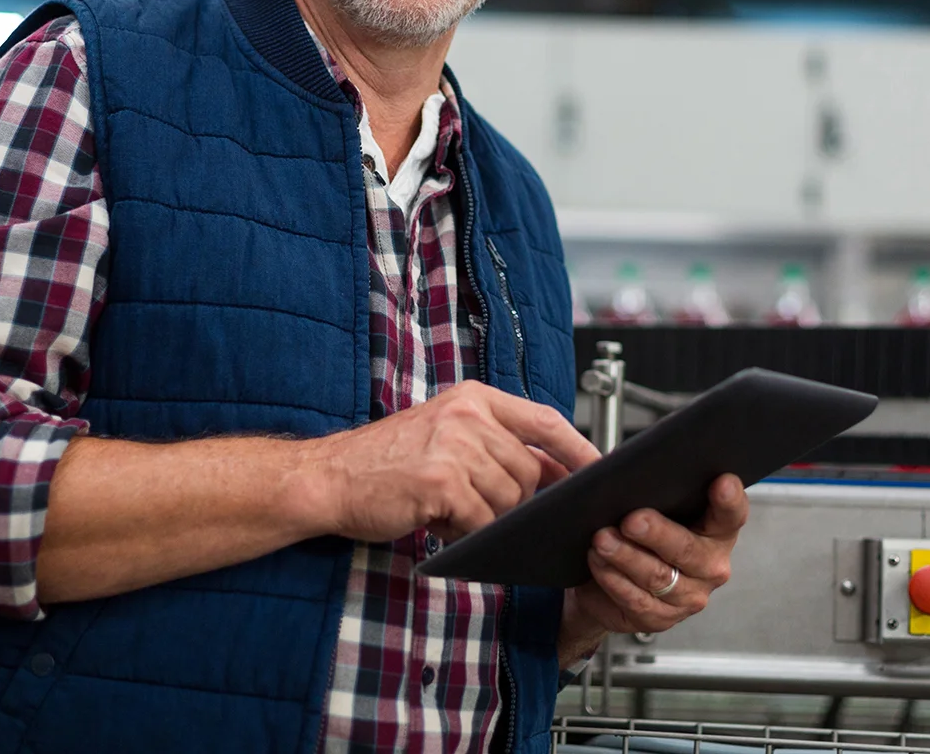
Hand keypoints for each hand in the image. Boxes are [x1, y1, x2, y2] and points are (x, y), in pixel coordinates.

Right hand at [309, 381, 598, 542]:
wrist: (328, 478)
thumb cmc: (386, 463)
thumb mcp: (447, 437)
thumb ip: (499, 446)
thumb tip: (557, 474)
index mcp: (474, 398)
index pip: (546, 421)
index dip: (579, 449)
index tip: (600, 471)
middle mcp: (469, 415)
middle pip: (529, 471)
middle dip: (513, 500)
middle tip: (473, 505)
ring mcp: (455, 446)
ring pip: (508, 500)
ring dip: (484, 517)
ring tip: (447, 509)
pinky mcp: (442, 480)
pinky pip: (481, 520)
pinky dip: (465, 531)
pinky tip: (437, 520)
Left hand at [561, 474, 747, 660]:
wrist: (609, 584)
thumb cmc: (635, 534)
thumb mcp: (639, 502)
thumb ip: (630, 478)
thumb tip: (594, 455)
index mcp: (717, 530)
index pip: (731, 514)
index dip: (729, 499)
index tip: (721, 482)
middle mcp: (711, 565)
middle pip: (688, 548)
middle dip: (657, 533)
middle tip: (632, 520)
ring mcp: (689, 595)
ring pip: (658, 576)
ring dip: (626, 556)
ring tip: (602, 539)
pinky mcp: (662, 618)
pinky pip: (637, 599)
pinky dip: (614, 579)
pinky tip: (599, 562)